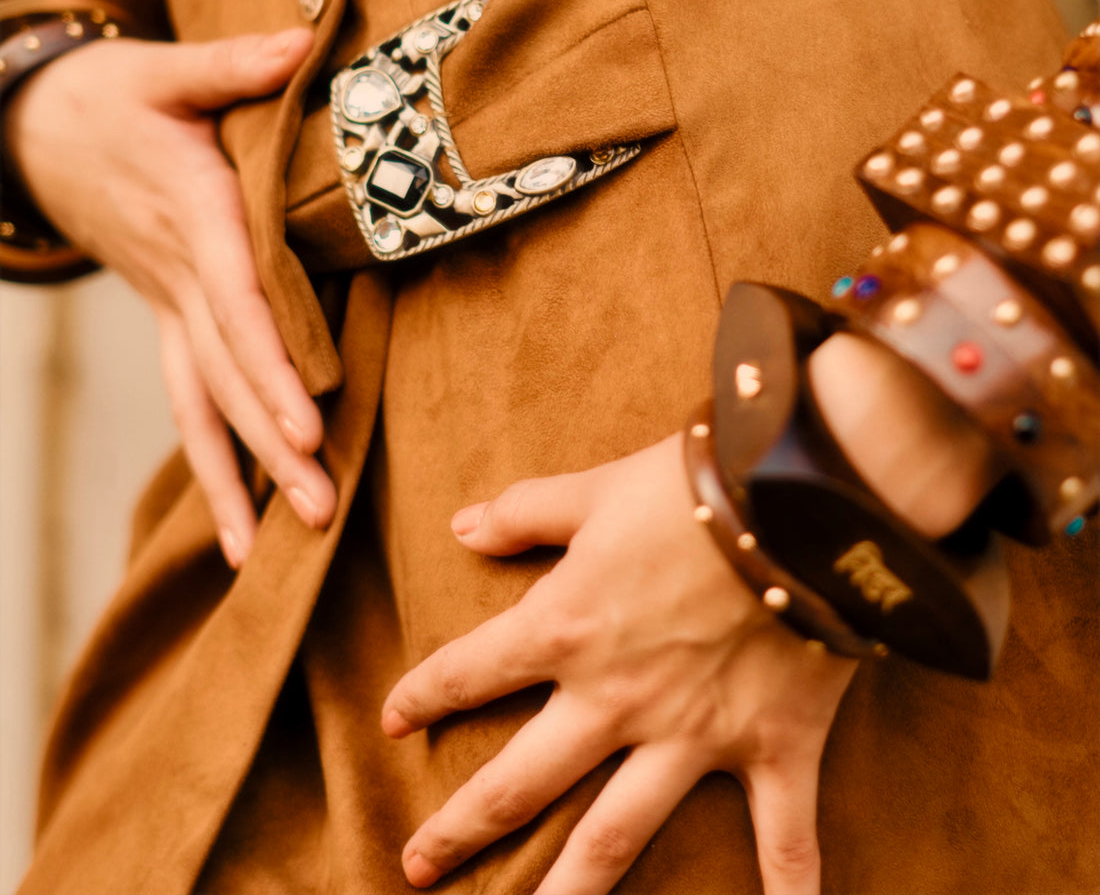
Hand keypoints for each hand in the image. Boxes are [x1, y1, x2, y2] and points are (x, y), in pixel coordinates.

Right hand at [4, 28, 335, 565]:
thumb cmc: (112, 96)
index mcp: (192, 213)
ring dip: (242, 472)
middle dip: (273, 443)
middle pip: (227, 369)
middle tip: (321, 508)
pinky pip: (188, 396)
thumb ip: (235, 63)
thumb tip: (305, 41)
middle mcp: (178, 273)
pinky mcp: (165, 313)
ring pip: (202, 399)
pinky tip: (239, 525)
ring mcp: (166, 302)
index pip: (236, 300)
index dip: (271, 363)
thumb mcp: (166, 70)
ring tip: (278, 549)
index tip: (310, 423)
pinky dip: (212, 458)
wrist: (38, 128)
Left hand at [382, 435, 856, 894]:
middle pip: (521, 781)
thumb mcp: (596, 489)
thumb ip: (527, 512)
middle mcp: (616, 699)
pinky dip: (789, 887)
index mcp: (566, 629)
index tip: (393, 720)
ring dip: (568, 893)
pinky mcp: (772, 747)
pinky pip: (782, 835)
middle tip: (415, 866)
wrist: (798, 502)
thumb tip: (461, 525)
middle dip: (462, 828)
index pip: (472, 670)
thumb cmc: (690, 485)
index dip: (425, 695)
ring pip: (615, 836)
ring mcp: (692, 736)